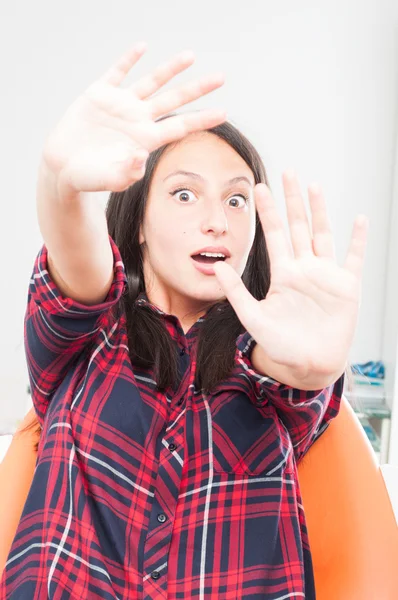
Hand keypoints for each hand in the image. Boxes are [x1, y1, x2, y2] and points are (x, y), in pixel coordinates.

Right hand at [42, 42, 225, 194]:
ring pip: (151, 81)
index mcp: (146, 139)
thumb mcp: (109, 179)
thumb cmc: (90, 178)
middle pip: (174, 100)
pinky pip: (117, 72)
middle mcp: (139, 119)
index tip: (224, 112)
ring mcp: (121, 104)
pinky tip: (142, 47)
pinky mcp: (99, 94)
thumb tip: (141, 157)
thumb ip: (126, 172)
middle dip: (197, 89)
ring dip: (171, 68)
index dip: (202, 119)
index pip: (180, 126)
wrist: (63, 167)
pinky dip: (129, 59)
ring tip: (191, 56)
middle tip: (221, 78)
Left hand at [213, 172, 368, 376]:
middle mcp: (304, 269)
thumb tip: (218, 265)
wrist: (308, 365)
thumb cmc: (281, 344)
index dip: (267, 211)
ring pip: (323, 235)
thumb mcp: (254, 318)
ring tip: (314, 186)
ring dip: (320, 211)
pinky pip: (354, 258)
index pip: (274, 235)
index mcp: (283, 273)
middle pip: (298, 226)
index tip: (258, 188)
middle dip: (292, 200)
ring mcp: (326, 276)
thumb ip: (236, 292)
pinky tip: (360, 219)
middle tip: (288, 172)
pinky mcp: (347, 287)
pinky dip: (358, 239)